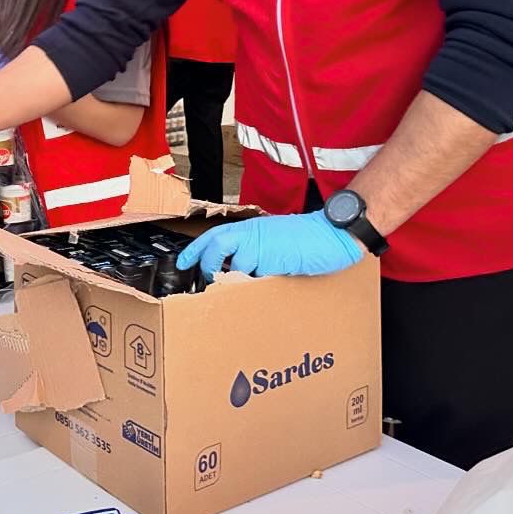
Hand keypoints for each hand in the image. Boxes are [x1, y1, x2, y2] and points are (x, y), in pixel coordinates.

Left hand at [176, 212, 364, 279]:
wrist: (330, 233)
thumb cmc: (306, 238)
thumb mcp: (273, 237)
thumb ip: (253, 247)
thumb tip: (235, 265)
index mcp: (249, 227)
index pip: (213, 235)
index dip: (194, 250)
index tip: (181, 262)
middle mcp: (251, 233)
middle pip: (215, 246)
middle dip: (207, 264)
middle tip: (208, 279)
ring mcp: (260, 246)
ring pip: (235, 266)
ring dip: (235, 278)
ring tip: (242, 285)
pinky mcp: (272, 260)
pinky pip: (255, 277)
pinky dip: (255, 284)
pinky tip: (263, 285)